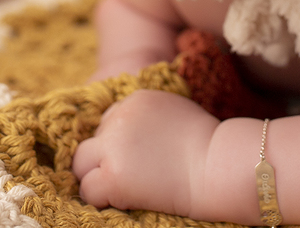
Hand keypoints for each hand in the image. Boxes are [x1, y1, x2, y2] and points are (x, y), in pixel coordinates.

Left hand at [73, 89, 217, 214]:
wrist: (217, 166)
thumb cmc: (207, 144)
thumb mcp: (175, 112)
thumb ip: (149, 117)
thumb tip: (135, 135)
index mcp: (135, 99)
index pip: (109, 120)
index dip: (120, 142)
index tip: (137, 158)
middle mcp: (119, 118)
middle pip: (93, 140)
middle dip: (104, 157)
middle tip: (128, 175)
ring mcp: (113, 147)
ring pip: (82, 163)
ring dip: (97, 176)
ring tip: (122, 189)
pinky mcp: (113, 176)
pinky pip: (89, 189)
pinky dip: (102, 198)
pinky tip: (124, 200)